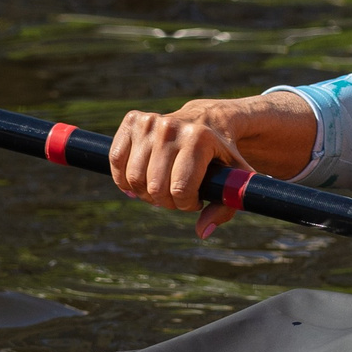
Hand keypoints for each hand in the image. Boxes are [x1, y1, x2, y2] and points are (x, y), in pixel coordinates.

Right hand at [109, 99, 255, 237]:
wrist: (206, 119)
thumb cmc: (220, 154)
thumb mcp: (234, 177)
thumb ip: (226, 206)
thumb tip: (202, 232)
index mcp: (199, 139)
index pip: (180, 190)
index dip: (187, 205)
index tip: (196, 199)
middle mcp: (171, 128)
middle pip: (155, 187)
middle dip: (166, 202)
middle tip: (177, 196)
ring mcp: (149, 122)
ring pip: (134, 178)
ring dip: (145, 193)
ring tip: (162, 187)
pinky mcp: (132, 120)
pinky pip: (116, 160)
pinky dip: (124, 178)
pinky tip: (138, 183)